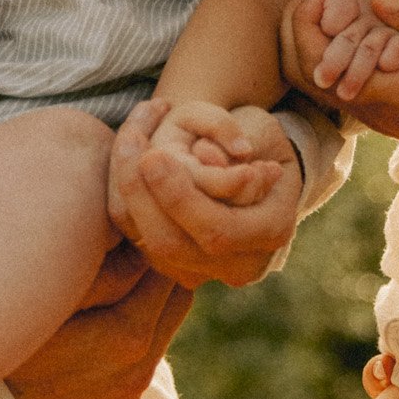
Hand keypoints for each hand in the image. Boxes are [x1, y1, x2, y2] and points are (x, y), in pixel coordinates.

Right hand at [4, 241, 192, 398]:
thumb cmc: (8, 346)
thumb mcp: (52, 298)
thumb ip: (103, 270)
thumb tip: (139, 248)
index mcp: (129, 335)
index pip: (168, 275)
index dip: (156, 248)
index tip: (139, 230)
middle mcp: (138, 373)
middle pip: (175, 306)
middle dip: (162, 276)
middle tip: (137, 251)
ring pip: (158, 339)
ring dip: (145, 312)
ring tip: (115, 290)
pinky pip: (133, 371)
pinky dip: (125, 348)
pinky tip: (94, 336)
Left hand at [109, 95, 301, 287]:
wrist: (255, 167)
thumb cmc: (260, 143)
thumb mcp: (261, 129)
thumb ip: (232, 139)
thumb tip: (203, 156)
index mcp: (272, 230)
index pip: (218, 228)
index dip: (182, 197)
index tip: (155, 154)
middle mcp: (239, 263)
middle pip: (174, 245)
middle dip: (145, 197)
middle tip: (134, 151)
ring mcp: (206, 270)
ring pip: (149, 246)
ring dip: (130, 195)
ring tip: (126, 145)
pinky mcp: (175, 264)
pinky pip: (139, 239)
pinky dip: (128, 201)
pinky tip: (126, 161)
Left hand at [284, 0, 398, 186]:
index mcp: (384, 93)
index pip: (313, 58)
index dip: (311, 16)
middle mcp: (368, 106)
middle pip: (301, 64)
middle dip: (309, 19)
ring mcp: (373, 108)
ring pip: (316, 69)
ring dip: (327, 28)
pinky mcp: (383, 103)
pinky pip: (342, 72)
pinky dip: (344, 41)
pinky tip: (371, 15)